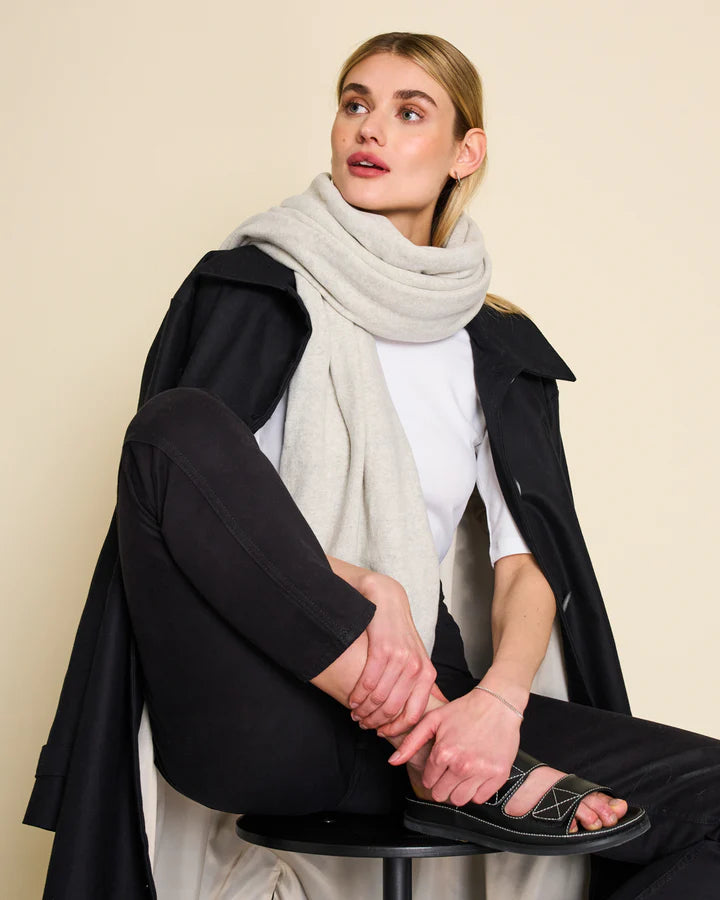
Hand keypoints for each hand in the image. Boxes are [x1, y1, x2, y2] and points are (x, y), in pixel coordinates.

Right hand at [347, 571, 436, 733]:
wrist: (387, 602)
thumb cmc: (400, 633)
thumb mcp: (417, 657)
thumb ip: (422, 682)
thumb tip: (434, 706)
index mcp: (427, 674)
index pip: (414, 714)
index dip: (395, 728)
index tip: (381, 732)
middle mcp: (416, 668)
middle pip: (393, 708)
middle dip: (375, 721)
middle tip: (362, 723)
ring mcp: (400, 659)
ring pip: (378, 697)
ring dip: (363, 709)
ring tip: (355, 712)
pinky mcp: (383, 650)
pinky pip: (368, 682)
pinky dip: (357, 695)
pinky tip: (352, 698)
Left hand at [387, 684, 523, 806]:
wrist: (497, 704)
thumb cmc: (464, 710)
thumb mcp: (433, 720)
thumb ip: (411, 742)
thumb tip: (392, 761)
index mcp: (444, 752)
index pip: (428, 781)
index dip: (431, 773)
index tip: (439, 764)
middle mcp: (462, 765)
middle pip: (442, 795)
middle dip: (442, 784)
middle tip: (450, 769)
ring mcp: (482, 772)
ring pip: (460, 800)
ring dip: (458, 789)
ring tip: (462, 772)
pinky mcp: (498, 775)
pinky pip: (480, 798)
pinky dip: (476, 790)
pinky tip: (476, 774)